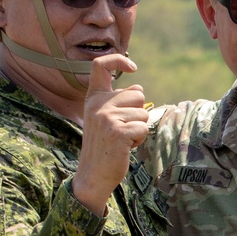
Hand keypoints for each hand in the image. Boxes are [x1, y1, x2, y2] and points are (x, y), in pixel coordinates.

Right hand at [72, 54, 149, 215]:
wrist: (93, 175)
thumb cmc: (104, 147)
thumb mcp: (106, 119)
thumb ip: (119, 102)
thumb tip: (138, 87)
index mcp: (93, 98)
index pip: (101, 65)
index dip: (118, 60)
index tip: (132, 68)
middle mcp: (98, 105)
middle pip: (137, 94)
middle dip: (138, 113)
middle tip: (123, 130)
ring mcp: (107, 118)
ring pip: (143, 112)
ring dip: (139, 128)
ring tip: (123, 140)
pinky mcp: (118, 132)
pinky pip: (143, 128)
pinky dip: (140, 139)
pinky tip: (126, 147)